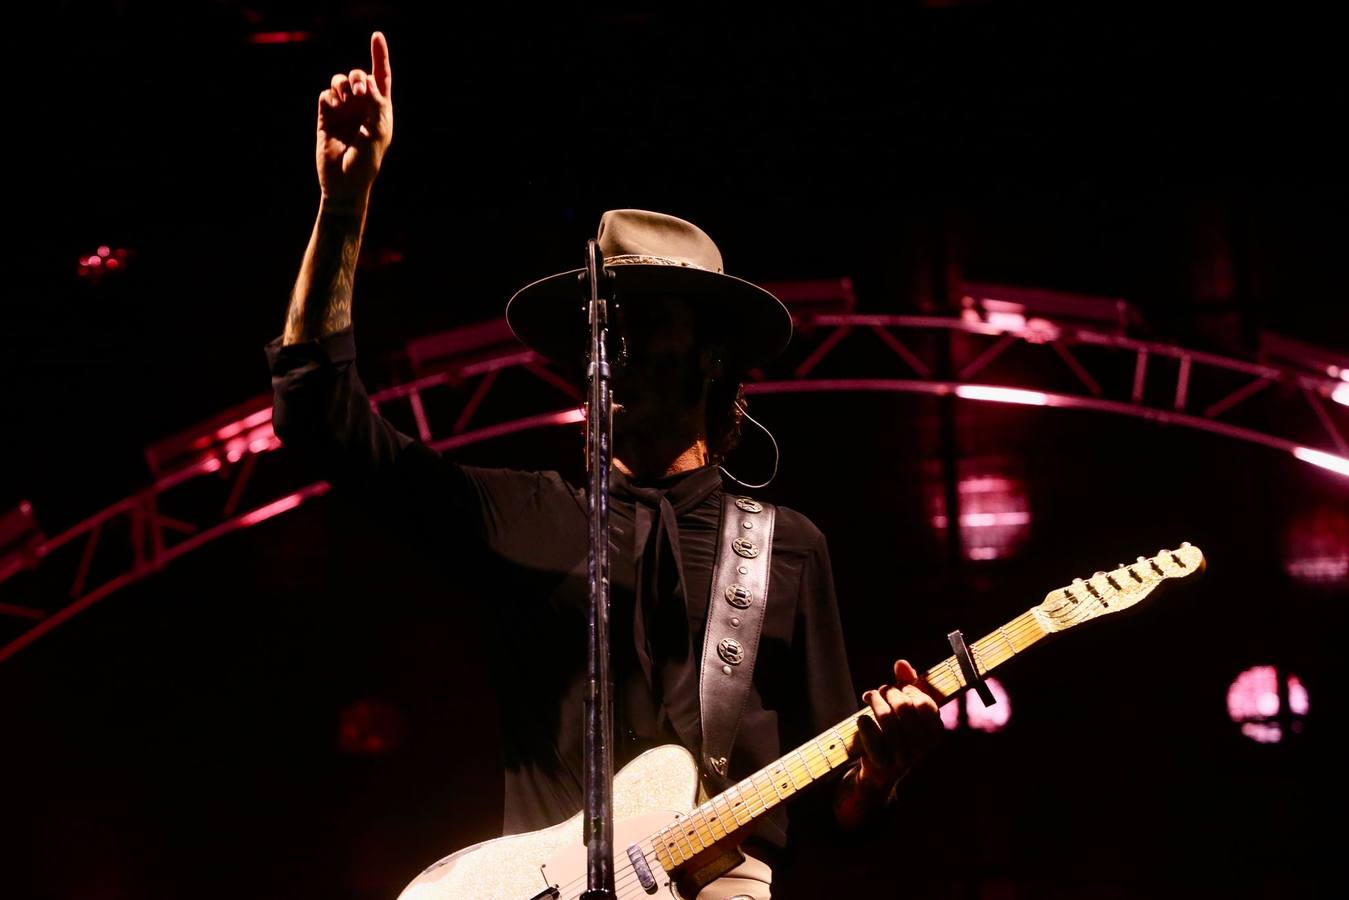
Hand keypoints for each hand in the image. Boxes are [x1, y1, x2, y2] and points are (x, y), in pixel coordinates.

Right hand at [316, 31, 393, 206]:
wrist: (344, 181)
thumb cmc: (367, 161)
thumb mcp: (378, 132)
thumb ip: (376, 104)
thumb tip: (367, 83)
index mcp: (380, 109)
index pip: (382, 77)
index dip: (379, 55)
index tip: (376, 35)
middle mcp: (362, 106)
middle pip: (359, 75)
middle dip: (359, 77)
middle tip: (360, 92)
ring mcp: (343, 110)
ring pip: (340, 81)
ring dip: (343, 83)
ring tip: (344, 97)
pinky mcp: (325, 116)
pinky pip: (326, 94)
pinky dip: (329, 96)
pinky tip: (333, 106)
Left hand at [854, 659, 941, 794]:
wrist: (881, 764)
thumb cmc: (897, 727)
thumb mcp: (906, 703)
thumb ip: (907, 682)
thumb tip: (901, 663)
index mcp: (935, 733)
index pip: (925, 704)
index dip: (909, 690)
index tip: (901, 688)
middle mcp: (923, 748)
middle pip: (903, 707)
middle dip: (888, 692)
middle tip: (880, 691)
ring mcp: (904, 758)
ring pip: (886, 718)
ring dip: (874, 701)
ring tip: (869, 697)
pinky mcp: (883, 765)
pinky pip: (871, 736)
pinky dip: (864, 723)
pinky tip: (863, 719)